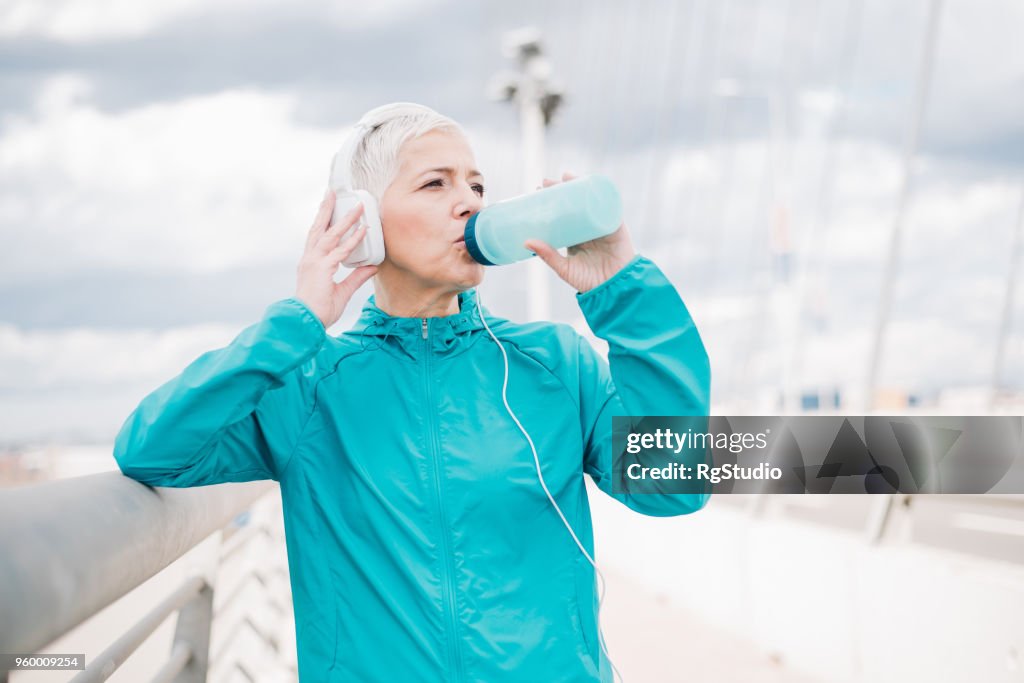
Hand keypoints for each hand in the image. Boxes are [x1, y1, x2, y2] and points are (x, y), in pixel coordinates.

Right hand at [295, 189, 377, 328]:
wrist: (305, 322)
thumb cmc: (319, 310)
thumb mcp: (343, 291)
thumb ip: (357, 277)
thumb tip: (372, 267)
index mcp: (311, 263)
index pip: (318, 236)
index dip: (324, 221)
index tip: (330, 208)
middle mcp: (310, 259)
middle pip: (319, 228)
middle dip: (326, 209)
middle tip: (333, 192)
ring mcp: (314, 262)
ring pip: (330, 234)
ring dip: (345, 219)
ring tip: (357, 207)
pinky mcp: (322, 269)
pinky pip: (340, 251)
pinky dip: (353, 240)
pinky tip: (363, 230)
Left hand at [523, 172, 635, 293]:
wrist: (613, 289)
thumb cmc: (588, 281)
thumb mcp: (564, 268)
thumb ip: (547, 255)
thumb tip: (526, 242)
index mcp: (575, 236)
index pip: (561, 214)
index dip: (551, 202)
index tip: (537, 191)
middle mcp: (588, 227)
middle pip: (575, 203)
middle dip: (561, 189)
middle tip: (547, 182)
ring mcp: (602, 224)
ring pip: (591, 200)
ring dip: (580, 185)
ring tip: (567, 176)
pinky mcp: (616, 225)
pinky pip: (610, 206)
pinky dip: (602, 194)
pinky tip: (592, 182)